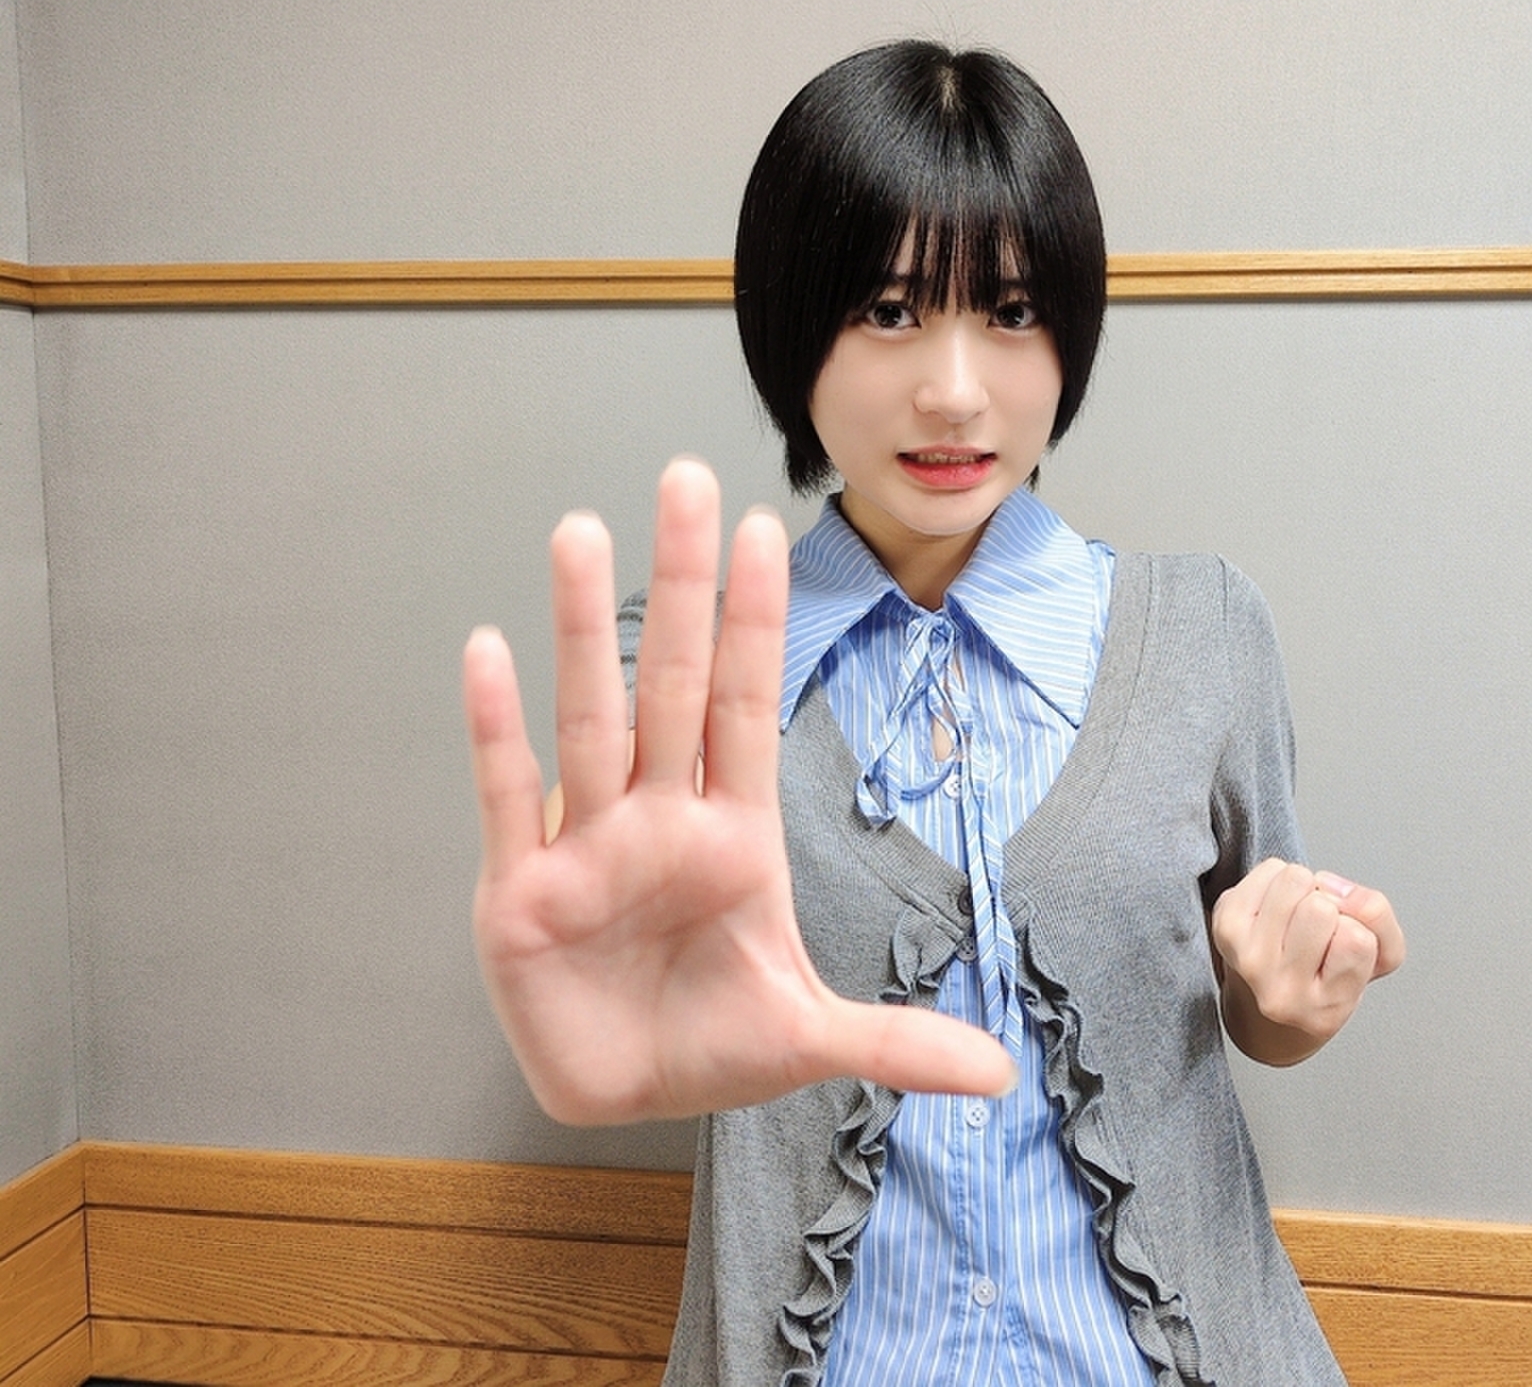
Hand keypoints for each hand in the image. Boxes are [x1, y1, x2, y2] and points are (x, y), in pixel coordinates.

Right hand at [463, 459, 1015, 1122]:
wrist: (621, 1098)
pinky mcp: (519, 889)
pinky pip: (506, 795)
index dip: (755, 622)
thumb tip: (999, 1075)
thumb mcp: (807, 1042)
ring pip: (589, 718)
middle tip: (687, 479)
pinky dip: (496, 728)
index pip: (747, 705)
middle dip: (681, 586)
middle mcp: (660, 819)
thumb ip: (895, 1043)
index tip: (767, 531)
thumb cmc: (709, 1044)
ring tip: (583, 533)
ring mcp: (587, 845)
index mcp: (733, 836)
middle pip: (672, 683)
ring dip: (582, 630)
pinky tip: (487, 650)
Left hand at [1211, 859, 1403, 1065]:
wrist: (1267, 993)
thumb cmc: (1327, 970)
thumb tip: (1331, 886)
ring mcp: (1247, 959)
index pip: (1356, 940)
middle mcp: (1281, 992)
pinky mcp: (1225, 925)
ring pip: (1295, 881)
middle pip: (1320, 908)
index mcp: (1326, 1008)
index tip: (1341, 948)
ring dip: (1304, 888)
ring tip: (1297, 915)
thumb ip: (1378, 917)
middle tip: (1318, 928)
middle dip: (1329, 905)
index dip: (1357, 930)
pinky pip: (1270, 869)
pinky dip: (1280, 877)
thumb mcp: (1380, 954)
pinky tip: (1275, 908)